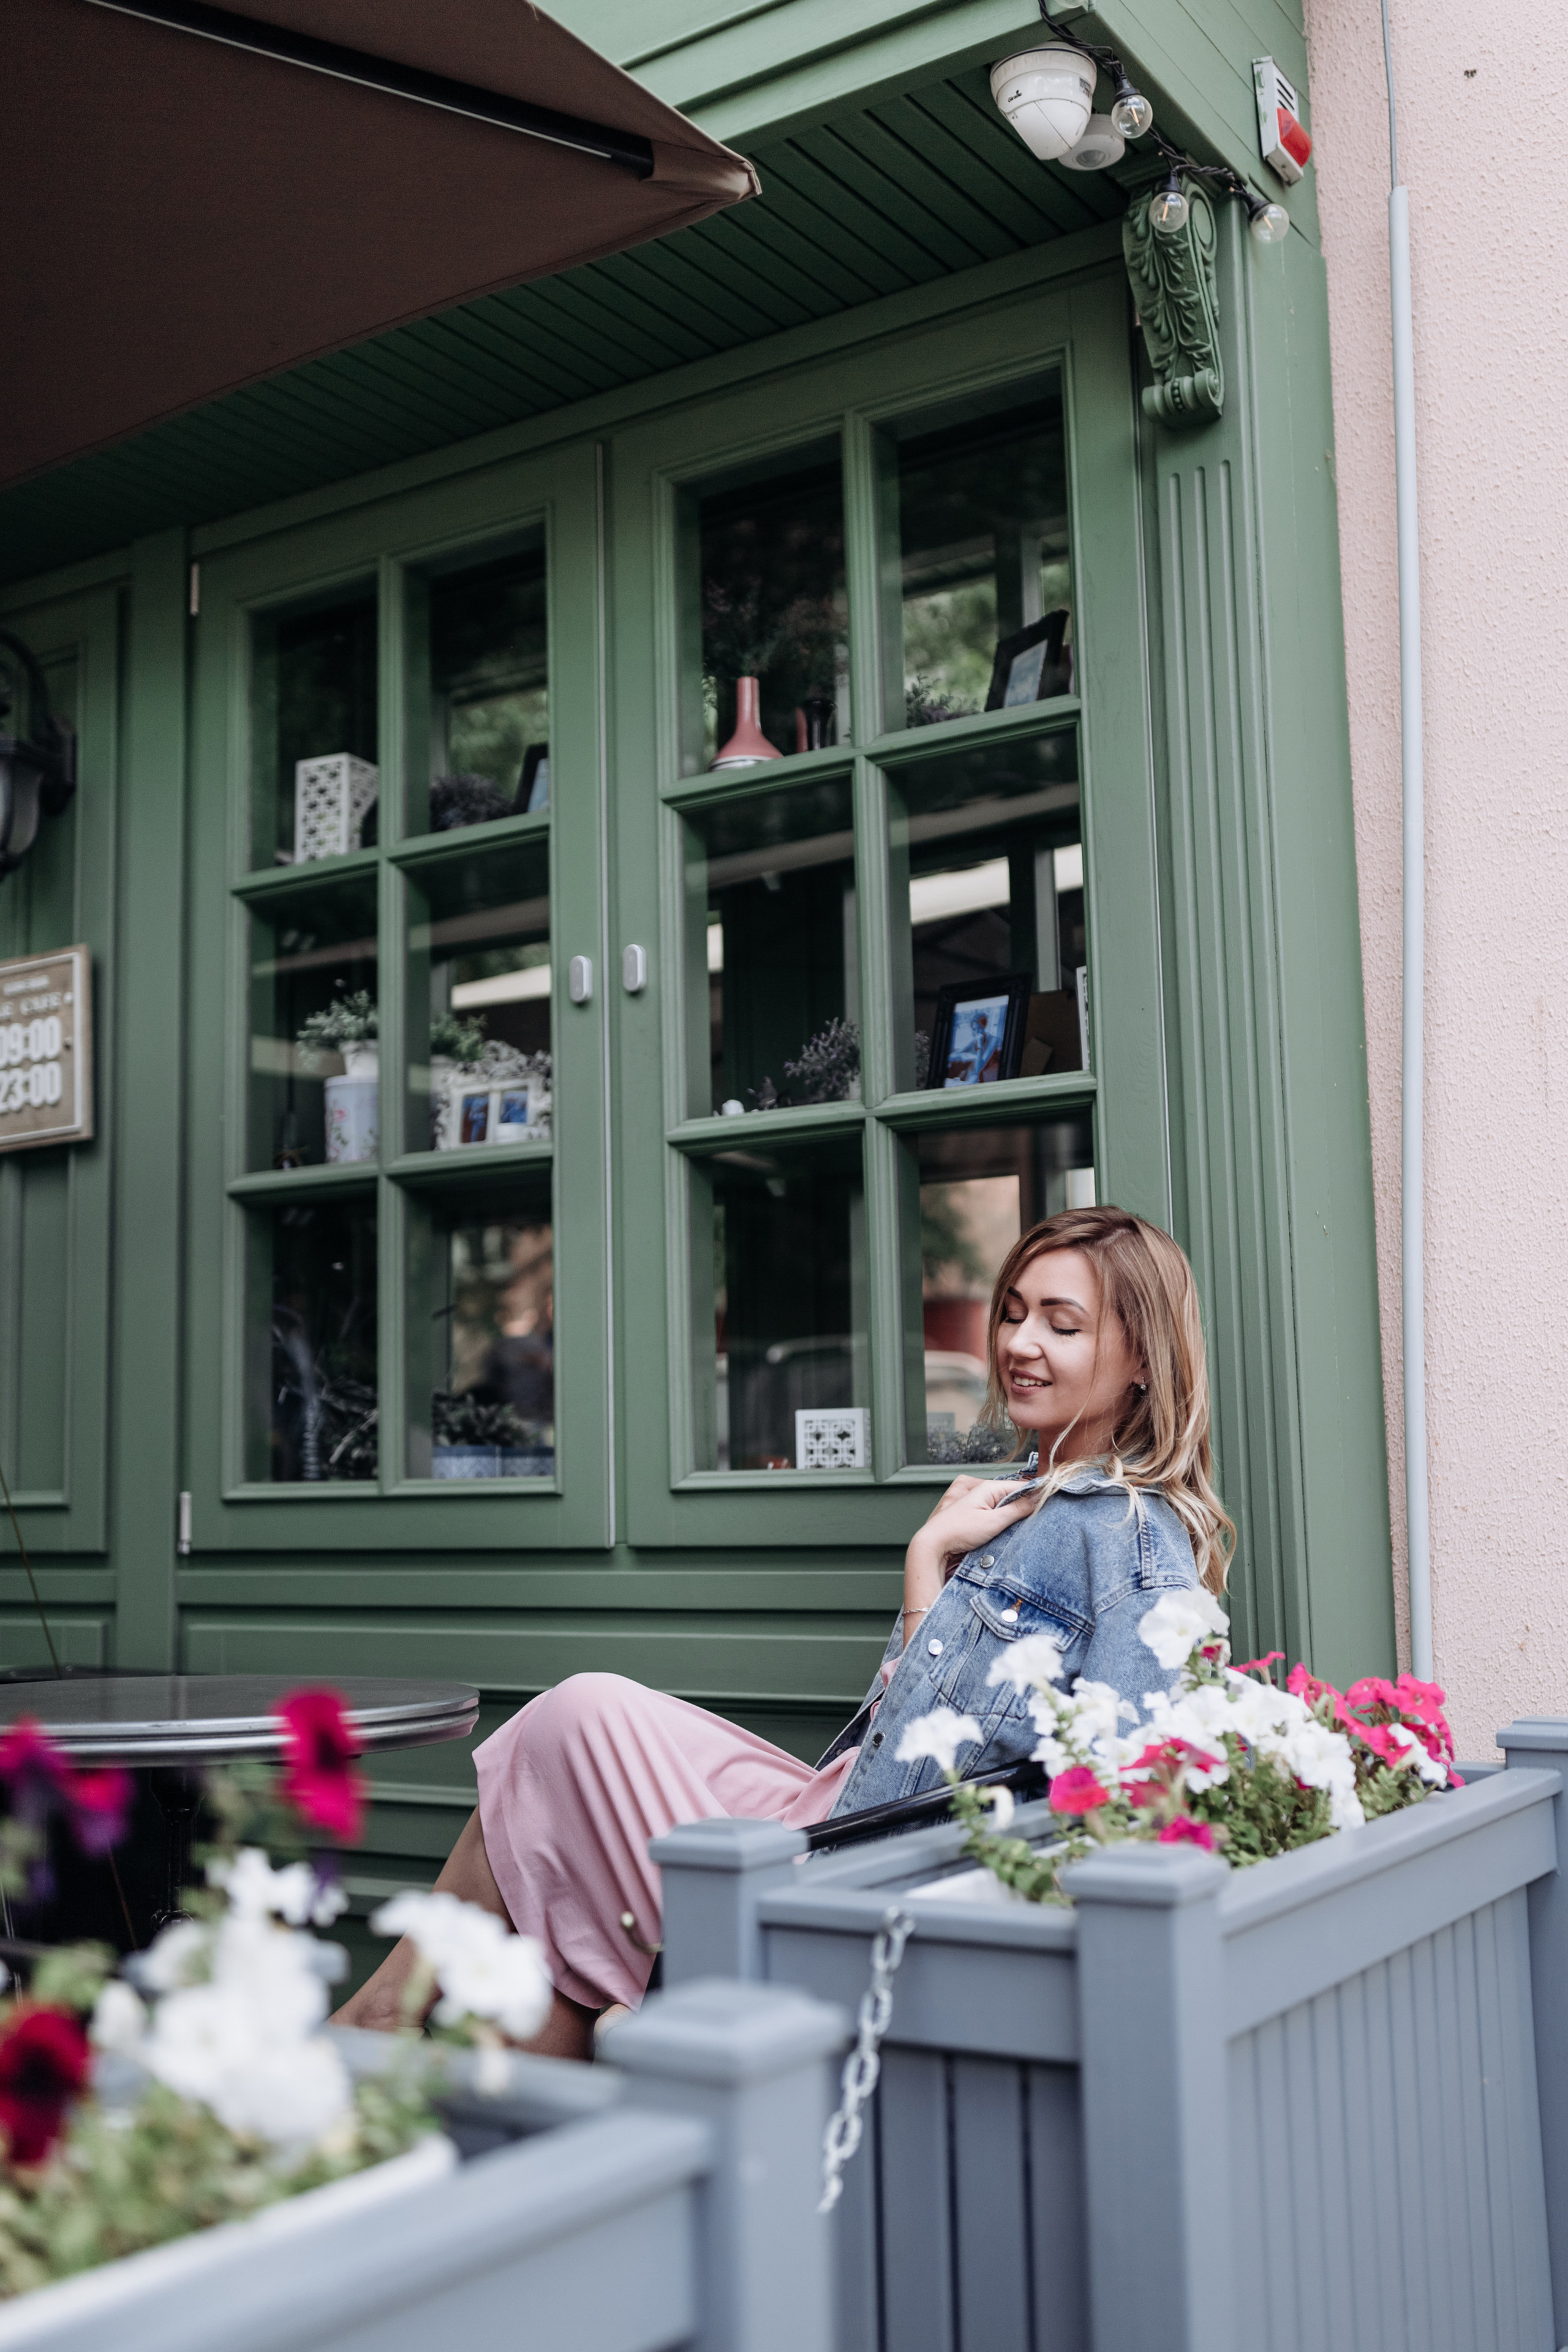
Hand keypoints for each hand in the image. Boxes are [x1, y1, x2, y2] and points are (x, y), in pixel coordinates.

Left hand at [903, 1479, 1043, 1626]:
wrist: (932, 1546)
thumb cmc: (958, 1532)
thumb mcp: (994, 1521)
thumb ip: (1018, 1509)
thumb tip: (1039, 1497)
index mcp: (987, 1487)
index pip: (1021, 1486)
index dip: (1037, 1495)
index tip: (1052, 1505)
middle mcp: (983, 1492)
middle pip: (1014, 1496)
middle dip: (1026, 1507)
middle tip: (1038, 1520)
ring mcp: (978, 1503)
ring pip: (1006, 1506)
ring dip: (1015, 1517)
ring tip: (1024, 1528)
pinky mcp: (976, 1516)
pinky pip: (997, 1515)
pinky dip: (1004, 1522)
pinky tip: (1009, 1532)